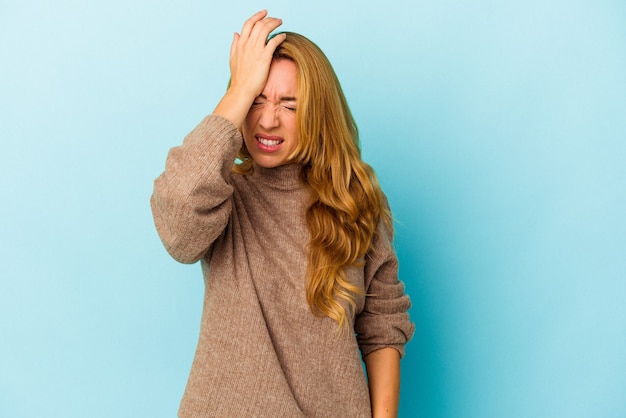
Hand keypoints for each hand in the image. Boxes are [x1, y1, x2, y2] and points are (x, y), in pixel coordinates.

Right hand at [213, 10, 285, 128]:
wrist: (242, 90)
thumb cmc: (239, 77)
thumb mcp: (233, 58)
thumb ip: (234, 45)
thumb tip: (236, 33)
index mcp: (240, 44)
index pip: (248, 23)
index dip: (257, 16)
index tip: (264, 13)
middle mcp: (247, 44)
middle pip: (259, 24)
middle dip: (269, 18)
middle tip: (276, 19)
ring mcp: (256, 50)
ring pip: (266, 29)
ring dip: (275, 23)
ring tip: (280, 23)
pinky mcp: (264, 57)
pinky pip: (273, 41)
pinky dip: (279, 36)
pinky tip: (283, 36)